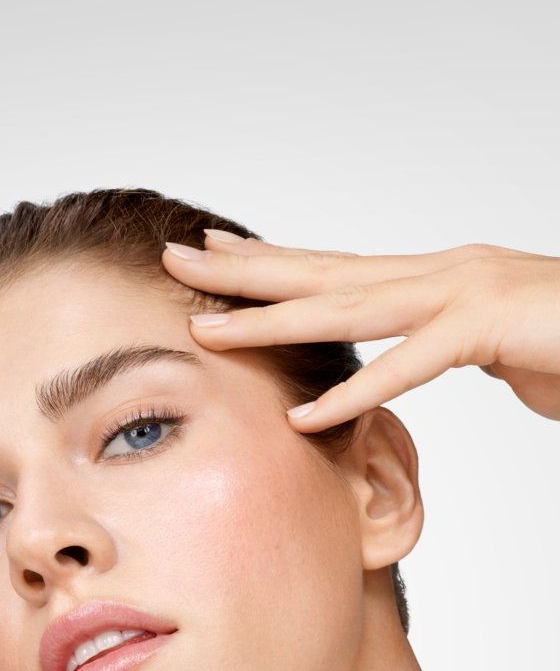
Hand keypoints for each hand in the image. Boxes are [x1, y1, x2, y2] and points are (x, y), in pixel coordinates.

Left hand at [163, 234, 559, 428]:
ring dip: (274, 319)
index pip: (336, 266)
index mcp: (435, 278)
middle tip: (174, 263)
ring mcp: (468, 293)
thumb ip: (443, 346)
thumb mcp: (492, 345)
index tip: (209, 256)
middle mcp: (441, 274)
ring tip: (208, 331)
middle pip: (324, 272)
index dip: (269, 263)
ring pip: (352, 307)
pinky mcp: (496, 326)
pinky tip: (305, 415)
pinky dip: (359, 390)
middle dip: (243, 271)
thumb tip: (408, 359)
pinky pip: (416, 362)